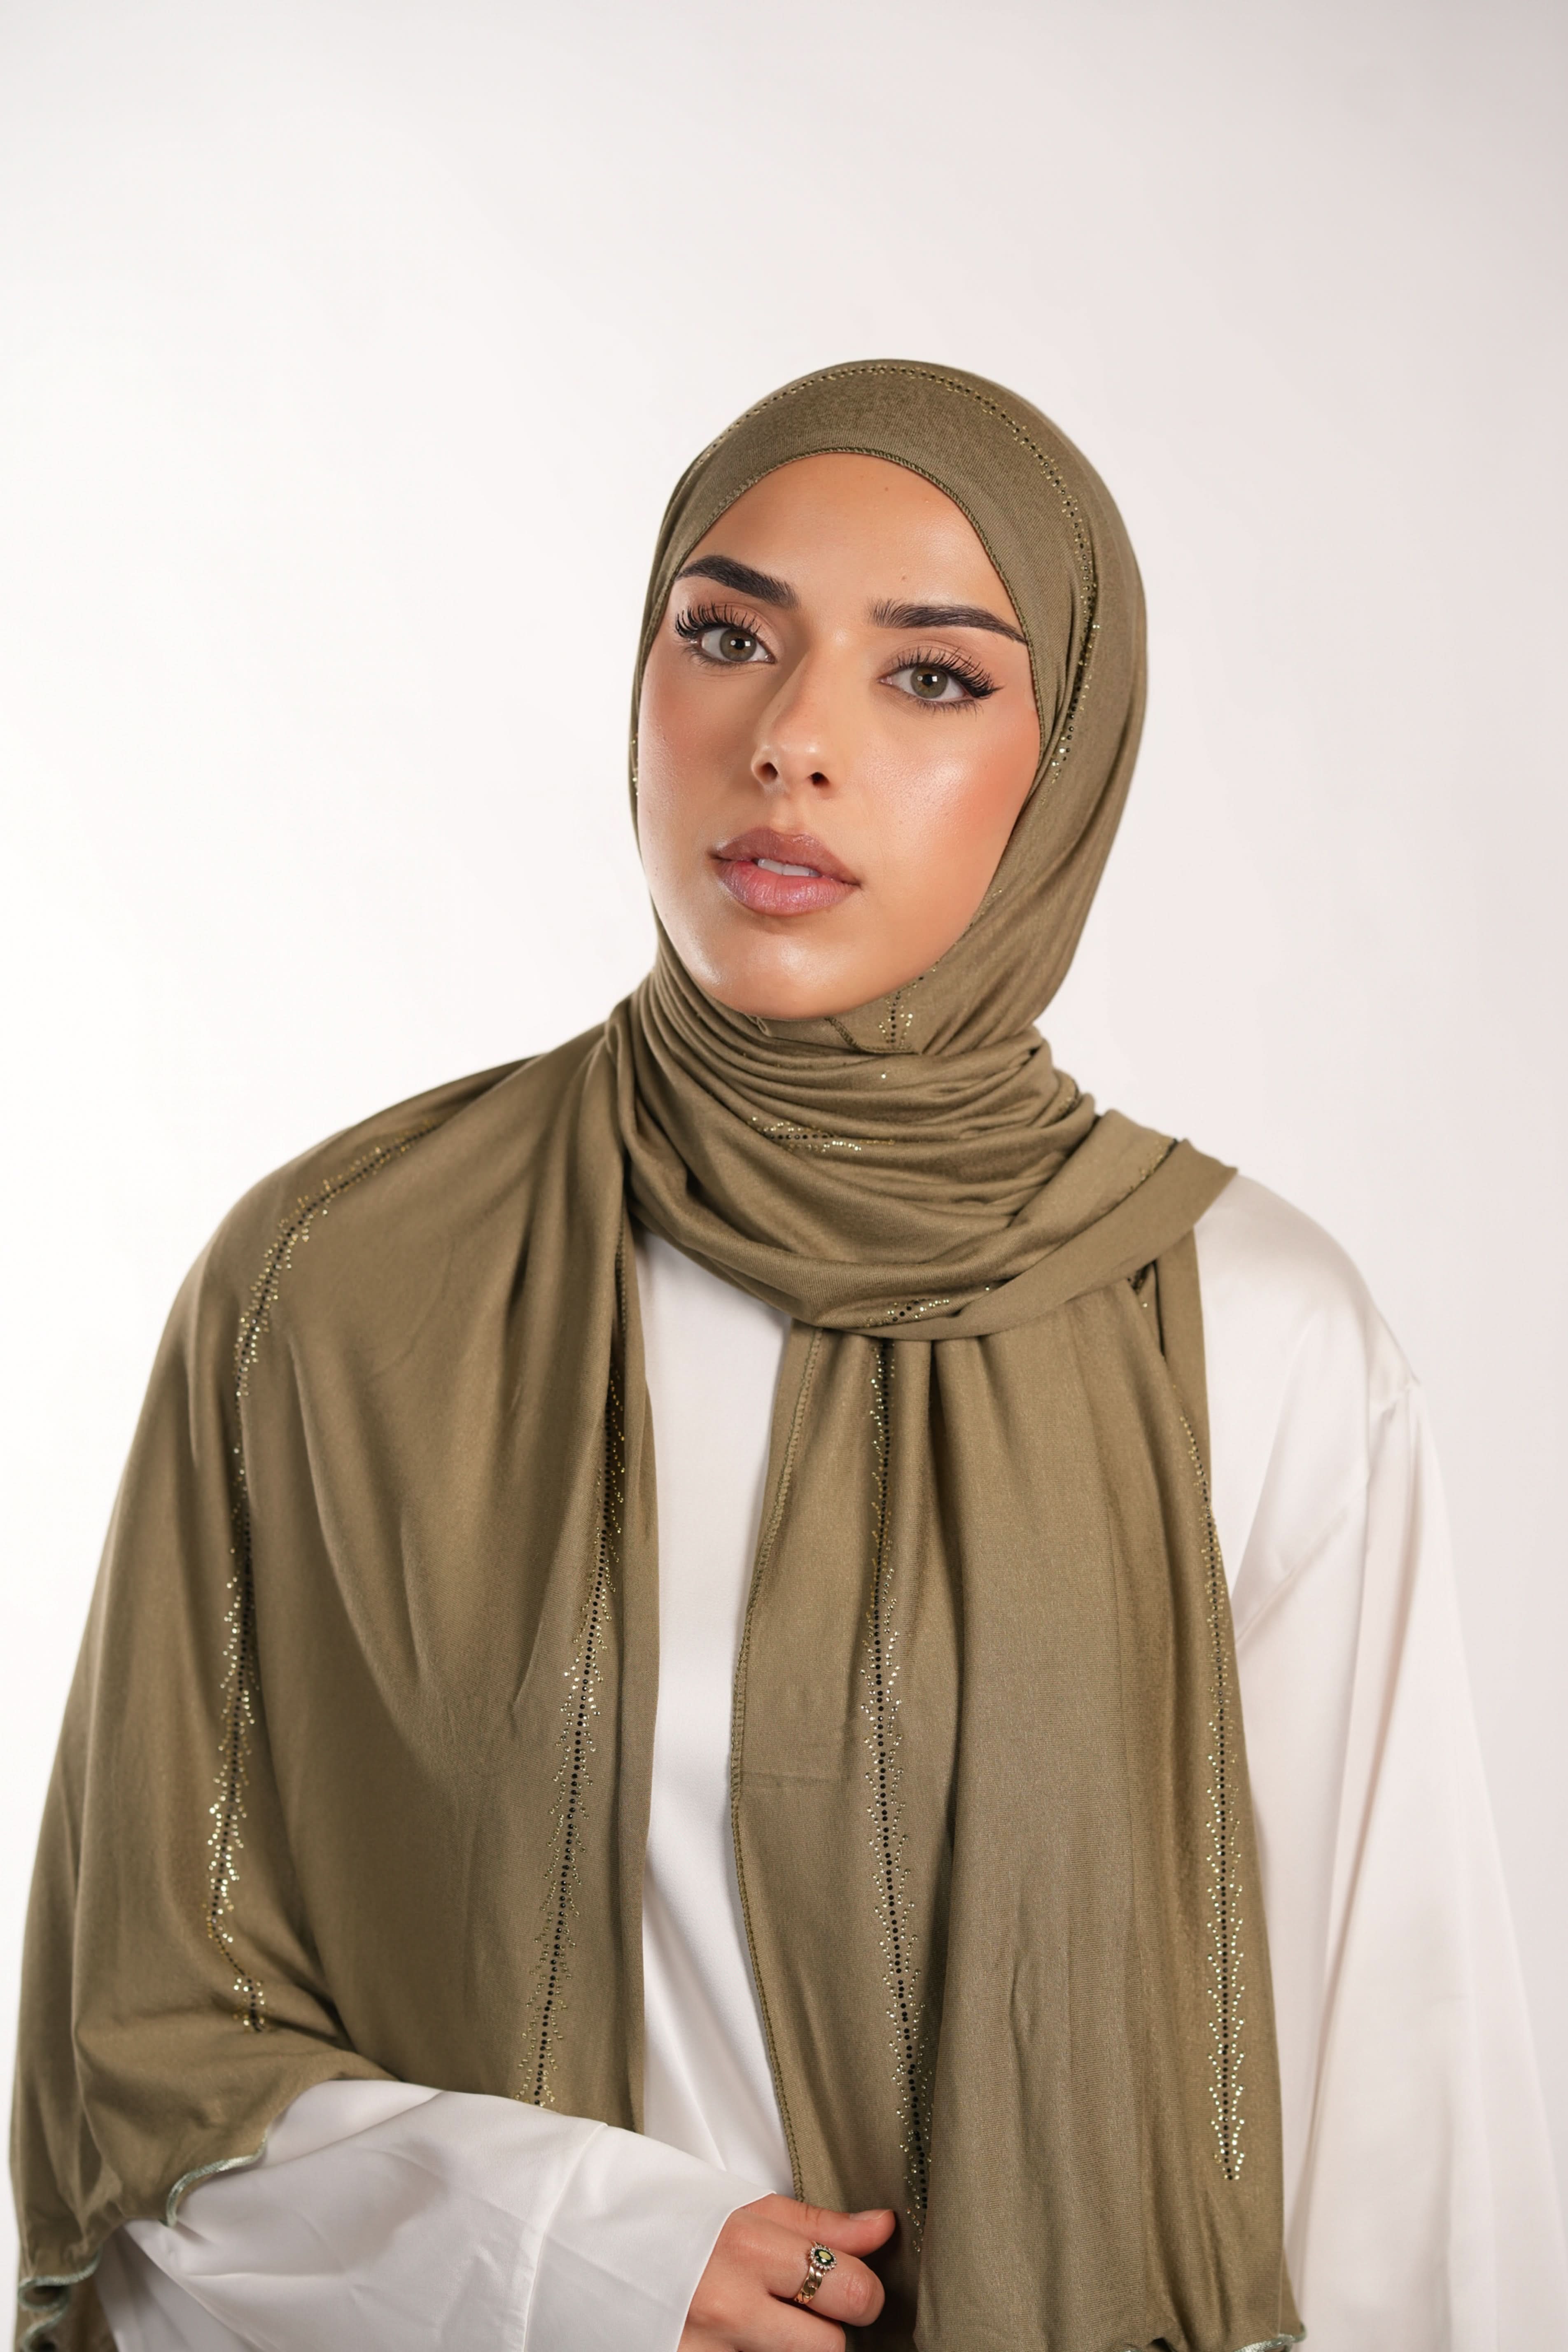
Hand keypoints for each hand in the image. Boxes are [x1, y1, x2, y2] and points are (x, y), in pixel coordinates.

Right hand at [679, 2194, 895, 2348]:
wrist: (578, 2250)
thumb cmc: (664, 2219)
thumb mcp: (740, 2207)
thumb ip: (816, 2223)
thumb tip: (882, 2228)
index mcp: (745, 2248)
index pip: (849, 2288)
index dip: (860, 2289)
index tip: (849, 2283)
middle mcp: (727, 2307)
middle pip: (829, 2349)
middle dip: (826, 2331)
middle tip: (803, 2311)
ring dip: (788, 2351)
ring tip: (763, 2324)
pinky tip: (742, 2340)